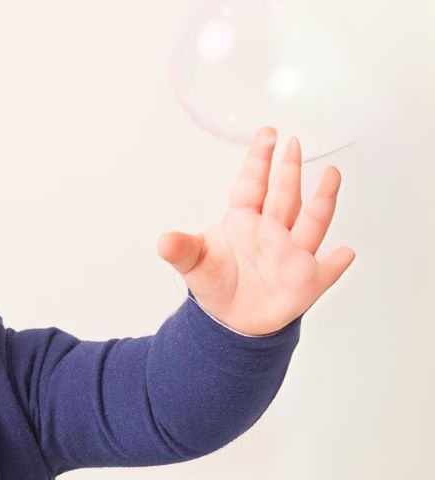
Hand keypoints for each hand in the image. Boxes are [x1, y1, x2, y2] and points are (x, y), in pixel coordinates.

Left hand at [157, 126, 355, 335]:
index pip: (252, 185)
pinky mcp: (305, 281)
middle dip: (288, 171)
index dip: (259, 160)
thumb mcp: (194, 265)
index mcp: (245, 220)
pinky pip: (324, 271)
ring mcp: (292, 253)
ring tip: (330, 176)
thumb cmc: (217, 281)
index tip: (268, 134)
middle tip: (293, 143)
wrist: (231, 318)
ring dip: (322, 201)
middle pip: (283, 196)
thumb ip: (182, 250)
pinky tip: (344, 253)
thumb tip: (163, 241)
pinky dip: (335, 264)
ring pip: (311, 223)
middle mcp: (273, 230)